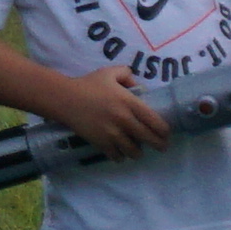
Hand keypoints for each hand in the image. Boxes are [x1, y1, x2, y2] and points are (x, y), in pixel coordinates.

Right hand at [51, 70, 174, 159]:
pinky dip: (120, 156)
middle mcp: (124, 120)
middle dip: (159, 145)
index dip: (164, 131)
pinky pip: (117, 156)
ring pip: (134, 151)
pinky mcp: (101, 143)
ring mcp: (113, 133)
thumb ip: (127, 75)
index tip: (166, 133)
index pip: (156, 122)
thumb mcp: (109, 73)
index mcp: (130, 102)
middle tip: (161, 146)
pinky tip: (120, 153)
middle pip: (149, 139)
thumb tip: (139, 86)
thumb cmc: (88, 85)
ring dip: (138, 152)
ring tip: (137, 150)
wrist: (65, 99)